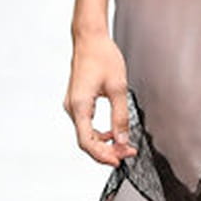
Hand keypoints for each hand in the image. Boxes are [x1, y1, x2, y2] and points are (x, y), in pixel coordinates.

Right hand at [64, 30, 136, 164]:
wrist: (90, 39)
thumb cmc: (102, 57)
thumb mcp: (118, 88)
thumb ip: (120, 116)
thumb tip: (122, 139)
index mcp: (80, 105)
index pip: (87, 142)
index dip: (103, 155)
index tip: (119, 160)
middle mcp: (72, 107)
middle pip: (86, 141)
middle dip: (107, 151)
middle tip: (128, 152)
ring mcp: (73, 105)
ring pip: (86, 134)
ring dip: (105, 142)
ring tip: (124, 144)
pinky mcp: (77, 102)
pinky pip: (86, 125)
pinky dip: (100, 132)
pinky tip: (113, 132)